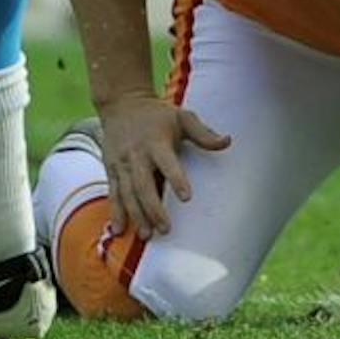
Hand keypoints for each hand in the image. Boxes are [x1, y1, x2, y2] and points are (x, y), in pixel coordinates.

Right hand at [97, 92, 230, 238]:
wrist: (122, 102)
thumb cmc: (157, 114)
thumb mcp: (182, 117)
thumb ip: (203, 133)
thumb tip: (228, 141)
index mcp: (156, 142)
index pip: (167, 162)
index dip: (176, 179)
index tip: (187, 198)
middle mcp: (137, 154)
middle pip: (144, 185)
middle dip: (153, 208)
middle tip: (165, 229)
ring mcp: (122, 163)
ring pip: (127, 193)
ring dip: (136, 215)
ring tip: (146, 235)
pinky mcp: (112, 169)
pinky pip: (113, 193)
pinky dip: (115, 212)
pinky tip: (119, 230)